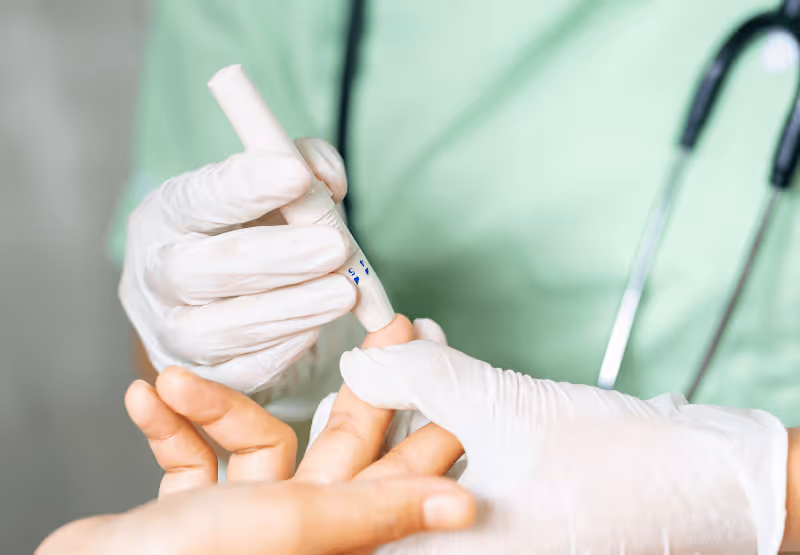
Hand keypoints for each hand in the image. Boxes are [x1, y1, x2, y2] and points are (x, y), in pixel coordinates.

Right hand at [37, 316, 472, 553]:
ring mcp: (245, 522)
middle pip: (345, 444)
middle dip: (360, 384)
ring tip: (174, 378)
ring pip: (262, 440)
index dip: (428, 416)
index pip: (404, 476)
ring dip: (215, 406)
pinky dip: (171, 427)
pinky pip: (194, 456)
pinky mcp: (190, 514)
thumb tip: (467, 506)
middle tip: (387, 325)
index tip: (442, 358)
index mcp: (334, 539)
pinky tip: (145, 399)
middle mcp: (297, 531)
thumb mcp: (293, 526)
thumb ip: (376, 509)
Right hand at [119, 138, 355, 393]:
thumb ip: (303, 167)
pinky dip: (278, 353)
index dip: (247, 186)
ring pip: (220, 328)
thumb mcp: (273, 189)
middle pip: (203, 269)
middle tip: (335, 247)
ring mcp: (170, 331)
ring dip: (290, 309)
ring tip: (345, 293)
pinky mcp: (199, 377)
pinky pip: (238, 373)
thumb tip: (326, 178)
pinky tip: (314, 331)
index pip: (199, 198)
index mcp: (166, 215)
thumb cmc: (252, 233)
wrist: (223, 302)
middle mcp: (156, 274)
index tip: (295, 175)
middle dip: (276, 258)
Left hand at [341, 339, 789, 553]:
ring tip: (405, 348)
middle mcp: (464, 551)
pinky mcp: (508, 515)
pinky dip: (447, 418)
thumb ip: (423, 380)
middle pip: (386, 487)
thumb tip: (362, 361)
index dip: (337, 446)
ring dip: (414, 402)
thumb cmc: (621, 465)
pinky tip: (443, 370)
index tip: (331, 393)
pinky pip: (455, 466)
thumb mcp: (506, 409)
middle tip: (368, 364)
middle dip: (375, 413)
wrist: (708, 480)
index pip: (360, 515)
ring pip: (421, 469)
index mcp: (451, 551)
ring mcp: (485, 538)